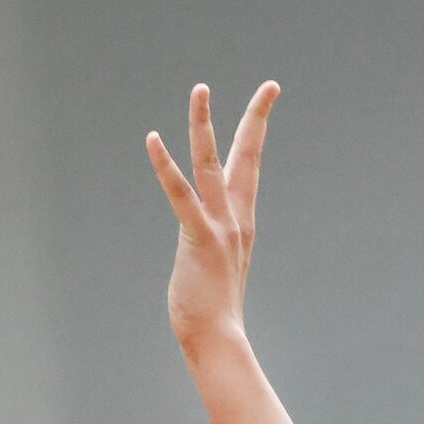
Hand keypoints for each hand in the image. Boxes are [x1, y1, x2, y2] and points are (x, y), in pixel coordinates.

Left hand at [144, 82, 279, 350]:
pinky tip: (152, 139)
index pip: (251, 166)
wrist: (217, 338)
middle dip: (257, 117)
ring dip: (204, 123)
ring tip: (201, 89)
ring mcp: (220, 226)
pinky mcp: (198, 237)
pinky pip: (181, 194)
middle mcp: (237, 217)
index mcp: (242, 221)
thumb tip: (202, 239)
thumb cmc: (211, 310)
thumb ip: (212, 242)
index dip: (258, 131)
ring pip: (211, 163)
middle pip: (248, 155)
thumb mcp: (216, 266)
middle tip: (271, 85)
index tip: (268, 98)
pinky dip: (165, 165)